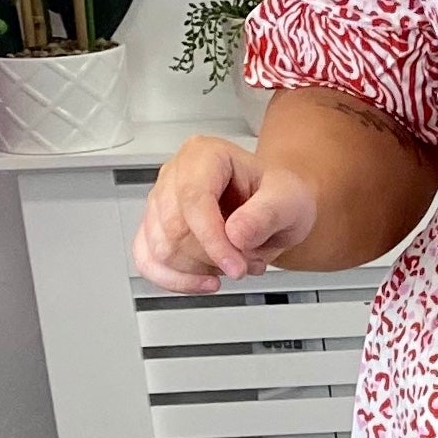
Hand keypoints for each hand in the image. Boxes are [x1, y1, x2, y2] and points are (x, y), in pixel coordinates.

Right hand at [130, 135, 319, 292]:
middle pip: (174, 229)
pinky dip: (176, 281)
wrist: (274, 208)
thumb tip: (235, 234)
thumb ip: (267, 214)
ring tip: (234, 263)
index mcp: (205, 155)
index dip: (213, 241)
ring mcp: (160, 202)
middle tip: (246, 262)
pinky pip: (147, 262)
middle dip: (212, 258)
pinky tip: (205, 282)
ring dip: (200, 270)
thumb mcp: (289, 200)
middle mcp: (175, 175)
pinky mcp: (154, 229)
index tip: (236, 267)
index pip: (194, 200)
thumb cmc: (277, 196)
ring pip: (161, 250)